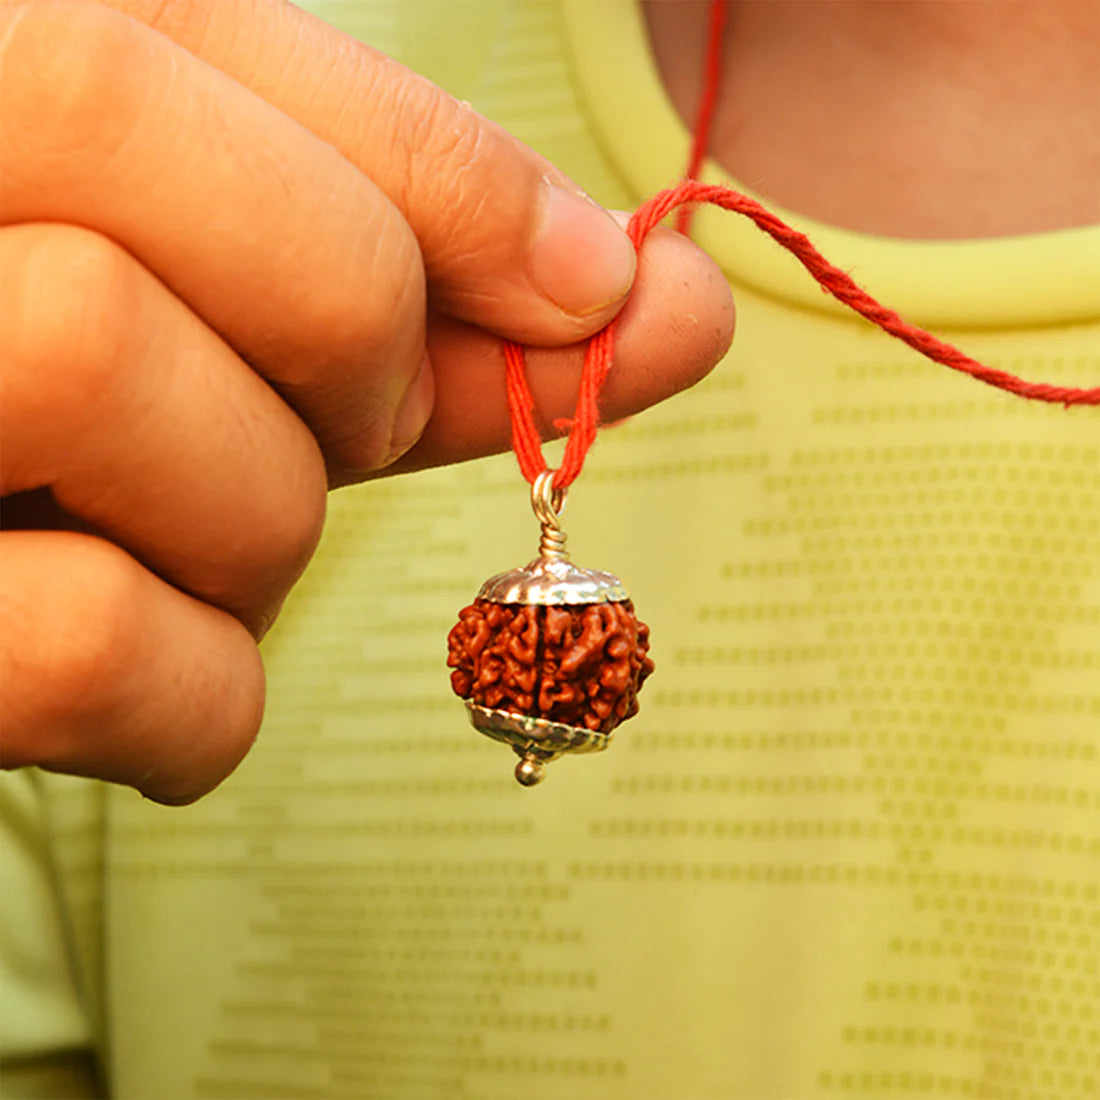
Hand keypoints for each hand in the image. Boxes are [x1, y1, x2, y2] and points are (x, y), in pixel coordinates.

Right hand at [0, 0, 734, 801]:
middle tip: (350, 425)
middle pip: (207, 208)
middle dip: (362, 343)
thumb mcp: (211, 330)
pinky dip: (199, 696)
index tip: (598, 279)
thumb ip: (410, 293)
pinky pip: (90, 637)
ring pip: (122, 373)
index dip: (442, 171)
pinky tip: (173, 697)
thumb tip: (667, 299)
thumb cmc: (57, 449)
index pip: (190, 30)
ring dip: (262, 524)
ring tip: (204, 563)